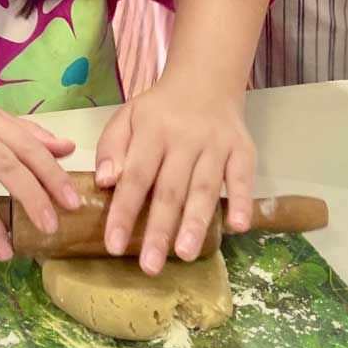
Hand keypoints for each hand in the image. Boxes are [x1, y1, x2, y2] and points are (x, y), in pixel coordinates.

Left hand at [94, 77, 255, 274]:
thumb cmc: (159, 110)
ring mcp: (216, 144)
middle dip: (159, 229)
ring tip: (184, 254)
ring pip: (205, 188)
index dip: (124, 211)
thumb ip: (112, 148)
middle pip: (170, 188)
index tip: (114, 244)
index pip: (135, 176)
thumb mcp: (127, 117)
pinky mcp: (243, 149)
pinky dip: (242, 201)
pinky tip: (236, 227)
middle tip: (150, 266)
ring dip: (196, 222)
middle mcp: (184, 138)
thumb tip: (104, 181)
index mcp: (151, 130)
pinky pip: (243, 178)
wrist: (205, 80)